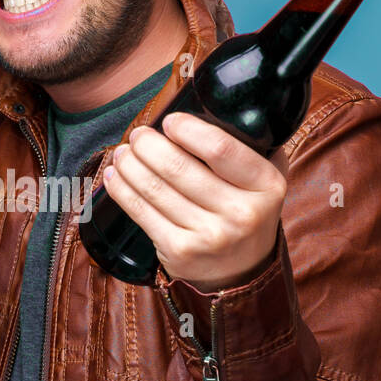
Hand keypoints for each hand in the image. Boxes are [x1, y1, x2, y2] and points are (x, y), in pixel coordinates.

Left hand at [102, 112, 287, 291]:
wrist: (242, 273)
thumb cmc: (246, 213)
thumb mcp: (264, 181)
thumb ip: (251, 146)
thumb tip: (213, 107)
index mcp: (266, 186)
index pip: (220, 148)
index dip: (186, 129)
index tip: (170, 121)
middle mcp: (240, 213)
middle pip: (177, 166)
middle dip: (147, 144)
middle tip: (139, 135)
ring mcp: (208, 236)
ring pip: (153, 187)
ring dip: (129, 163)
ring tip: (124, 151)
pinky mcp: (179, 251)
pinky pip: (139, 211)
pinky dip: (121, 188)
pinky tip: (115, 175)